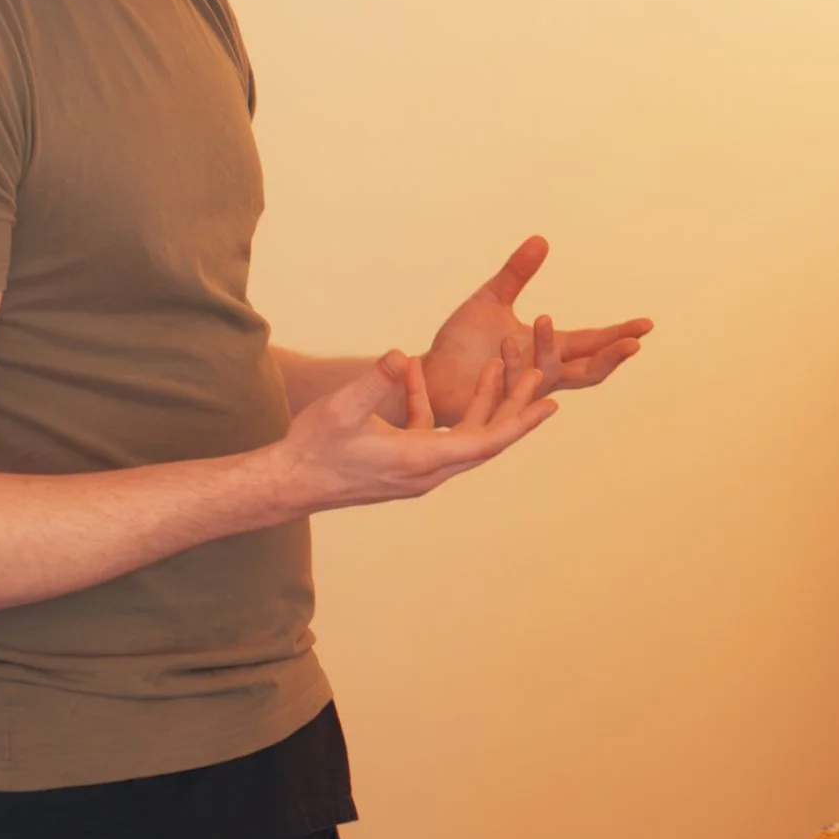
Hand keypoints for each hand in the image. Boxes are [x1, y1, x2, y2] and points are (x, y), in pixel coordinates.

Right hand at [273, 338, 556, 514]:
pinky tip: (408, 371)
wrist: (288, 483)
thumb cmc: (313, 448)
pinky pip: (429, 433)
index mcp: (420, 459)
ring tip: (496, 365)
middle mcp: (426, 471)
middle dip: (511, 405)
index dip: (520, 423)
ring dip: (479, 402)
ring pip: (461, 435)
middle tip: (536, 373)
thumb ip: (374, 380)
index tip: (550, 405)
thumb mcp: (342, 409)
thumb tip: (398, 354)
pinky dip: (430, 404)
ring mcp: (415, 471)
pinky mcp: (401, 465)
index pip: (485, 442)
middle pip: (484, 438)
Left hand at [421, 236, 650, 429]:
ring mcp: (522, 389)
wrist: (428, 373)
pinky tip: (507, 344)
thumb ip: (517, 273)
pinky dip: (513, 364)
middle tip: (632, 342)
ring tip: (543, 317)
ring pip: (550, 374)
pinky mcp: (497, 401)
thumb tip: (541, 239)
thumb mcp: (491, 299)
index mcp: (548, 350)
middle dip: (611, 357)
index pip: (592, 343)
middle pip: (589, 371)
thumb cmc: (461, 343)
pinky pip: (512, 384)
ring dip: (549, 348)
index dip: (618, 334)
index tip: (646, 324)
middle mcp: (542, 372)